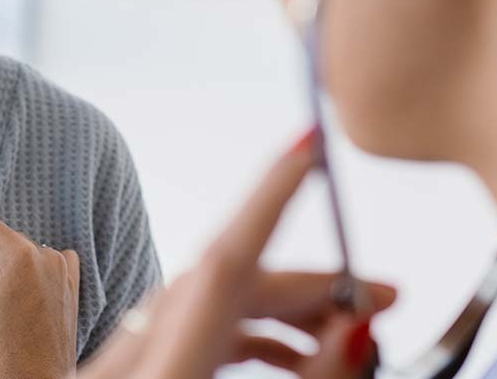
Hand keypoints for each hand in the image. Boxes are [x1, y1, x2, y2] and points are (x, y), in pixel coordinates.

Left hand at [80, 130, 397, 378]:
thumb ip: (312, 377)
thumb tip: (359, 325)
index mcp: (161, 375)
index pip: (224, 261)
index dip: (271, 194)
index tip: (307, 141)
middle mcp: (128, 363)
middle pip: (224, 284)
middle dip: (307, 282)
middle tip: (379, 295)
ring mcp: (117, 370)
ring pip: (205, 308)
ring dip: (279, 312)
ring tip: (343, 332)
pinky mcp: (123, 378)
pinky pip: (185, 334)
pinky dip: (241, 333)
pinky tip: (286, 353)